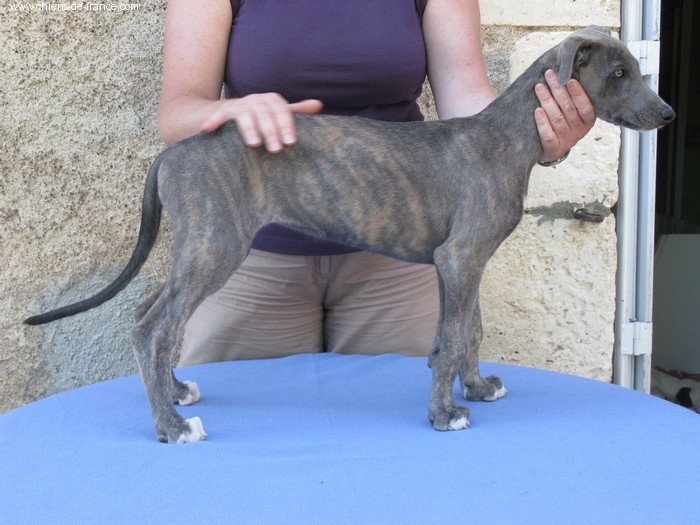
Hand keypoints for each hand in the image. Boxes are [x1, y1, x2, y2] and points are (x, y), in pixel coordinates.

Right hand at [201, 93, 322, 152]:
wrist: (228, 112)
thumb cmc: (260, 118)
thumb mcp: (277, 114)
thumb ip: (295, 112)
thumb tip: (318, 104)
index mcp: (271, 101)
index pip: (282, 110)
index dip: (286, 125)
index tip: (291, 143)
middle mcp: (255, 99)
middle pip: (265, 112)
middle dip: (271, 131)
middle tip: (276, 150)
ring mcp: (239, 104)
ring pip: (246, 113)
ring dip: (250, 128)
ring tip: (254, 145)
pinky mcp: (223, 111)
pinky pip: (220, 116)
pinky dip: (215, 122)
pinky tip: (209, 130)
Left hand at [534, 69, 594, 162]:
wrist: (553, 149)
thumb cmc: (563, 124)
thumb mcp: (573, 112)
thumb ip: (571, 98)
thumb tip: (563, 73)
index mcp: (587, 120)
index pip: (585, 106)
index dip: (578, 93)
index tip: (569, 79)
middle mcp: (579, 131)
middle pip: (568, 108)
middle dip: (558, 90)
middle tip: (549, 74)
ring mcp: (566, 141)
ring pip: (557, 119)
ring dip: (547, 101)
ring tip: (539, 87)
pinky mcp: (553, 149)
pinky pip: (548, 135)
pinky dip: (542, 122)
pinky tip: (537, 111)